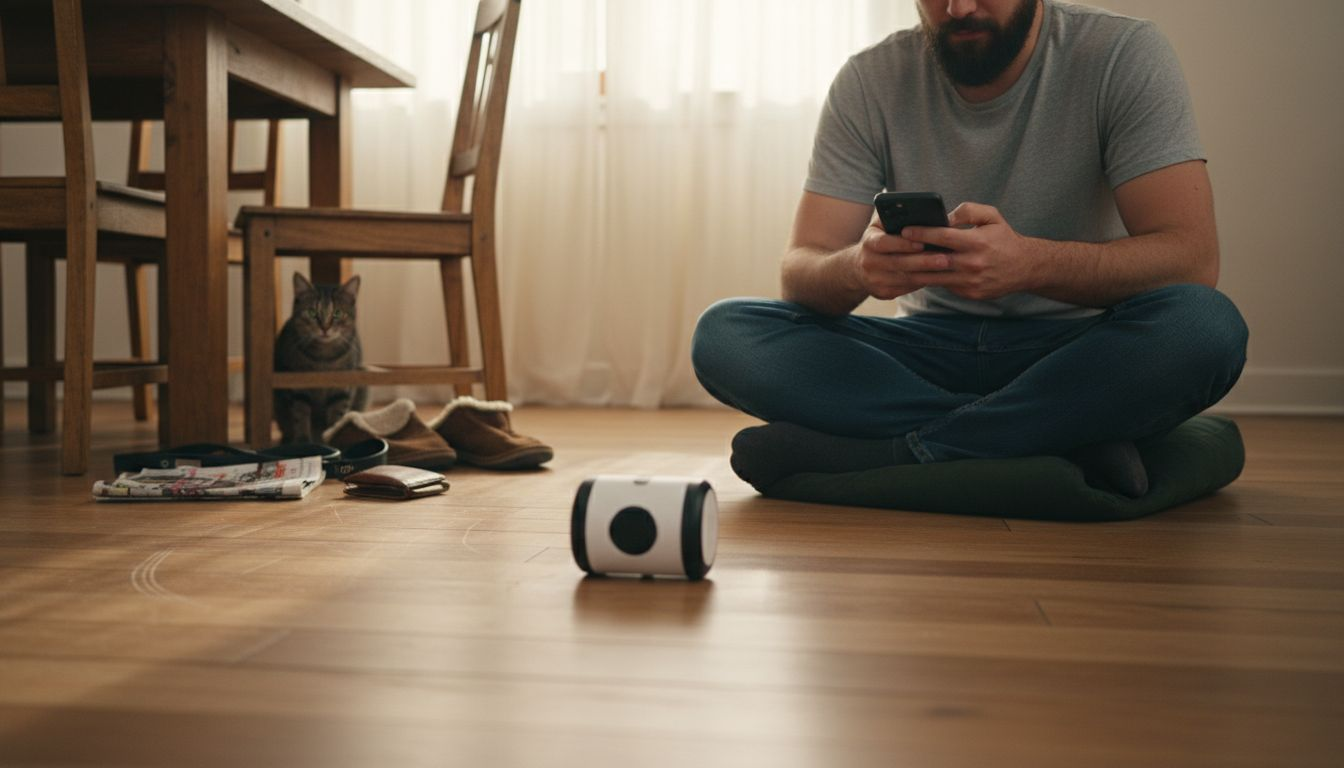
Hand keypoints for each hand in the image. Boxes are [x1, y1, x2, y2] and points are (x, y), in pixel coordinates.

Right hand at [852, 221, 953, 300]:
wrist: (858, 268)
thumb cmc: (878, 240)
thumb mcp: (879, 225)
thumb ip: (892, 215)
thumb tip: (914, 207)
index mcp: (868, 242)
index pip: (884, 243)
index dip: (903, 244)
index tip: (923, 243)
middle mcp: (868, 263)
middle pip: (898, 263)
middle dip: (923, 261)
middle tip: (945, 258)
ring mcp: (875, 281)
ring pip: (905, 278)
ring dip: (928, 274)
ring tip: (946, 268)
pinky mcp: (883, 293)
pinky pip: (907, 288)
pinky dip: (923, 282)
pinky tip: (938, 276)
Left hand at [901, 203, 1036, 301]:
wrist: (1025, 267)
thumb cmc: (1004, 238)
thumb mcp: (992, 216)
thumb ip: (968, 211)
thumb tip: (944, 217)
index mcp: (977, 242)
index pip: (942, 237)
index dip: (921, 233)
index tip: (904, 230)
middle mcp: (972, 264)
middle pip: (934, 260)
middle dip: (912, 253)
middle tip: (895, 247)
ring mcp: (970, 282)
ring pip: (935, 277)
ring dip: (917, 270)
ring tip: (901, 261)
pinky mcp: (970, 294)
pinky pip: (944, 285)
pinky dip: (932, 278)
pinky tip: (920, 271)